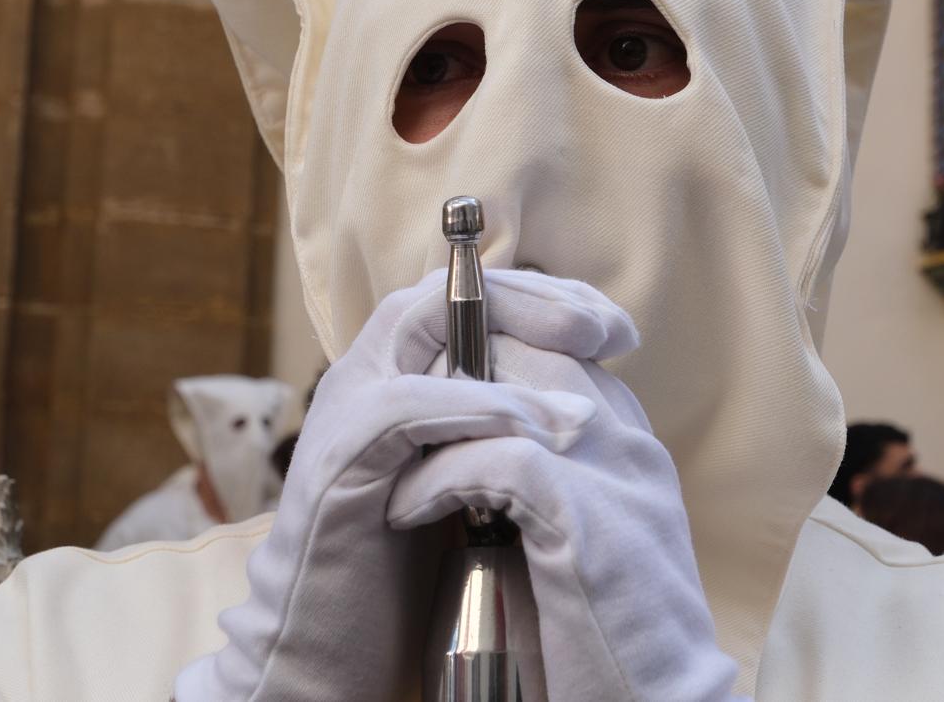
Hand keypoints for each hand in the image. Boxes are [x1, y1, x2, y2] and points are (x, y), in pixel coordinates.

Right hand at [173, 269, 599, 701]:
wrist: (328, 651)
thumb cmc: (404, 571)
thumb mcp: (468, 478)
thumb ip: (499, 428)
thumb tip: (582, 396)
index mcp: (400, 375)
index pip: (470, 296)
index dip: (543, 298)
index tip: (615, 330)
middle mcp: (367, 374)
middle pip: (446, 292)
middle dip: (533, 302)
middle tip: (604, 331)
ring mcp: (345, 409)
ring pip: (424, 328)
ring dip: (515, 350)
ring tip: (589, 401)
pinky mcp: (336, 461)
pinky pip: (406, 407)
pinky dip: (477, 412)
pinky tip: (539, 438)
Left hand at [389, 269, 741, 701]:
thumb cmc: (613, 642)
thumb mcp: (588, 540)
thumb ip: (555, 484)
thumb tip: (482, 449)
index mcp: (633, 446)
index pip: (564, 347)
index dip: (495, 351)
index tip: (436, 384)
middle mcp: (630, 444)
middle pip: (537, 347)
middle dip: (455, 369)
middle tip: (399, 405)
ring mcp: (615, 473)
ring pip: (512, 390)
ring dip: (438, 419)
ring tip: (393, 451)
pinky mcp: (586, 517)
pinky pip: (494, 460)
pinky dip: (438, 480)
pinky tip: (406, 510)